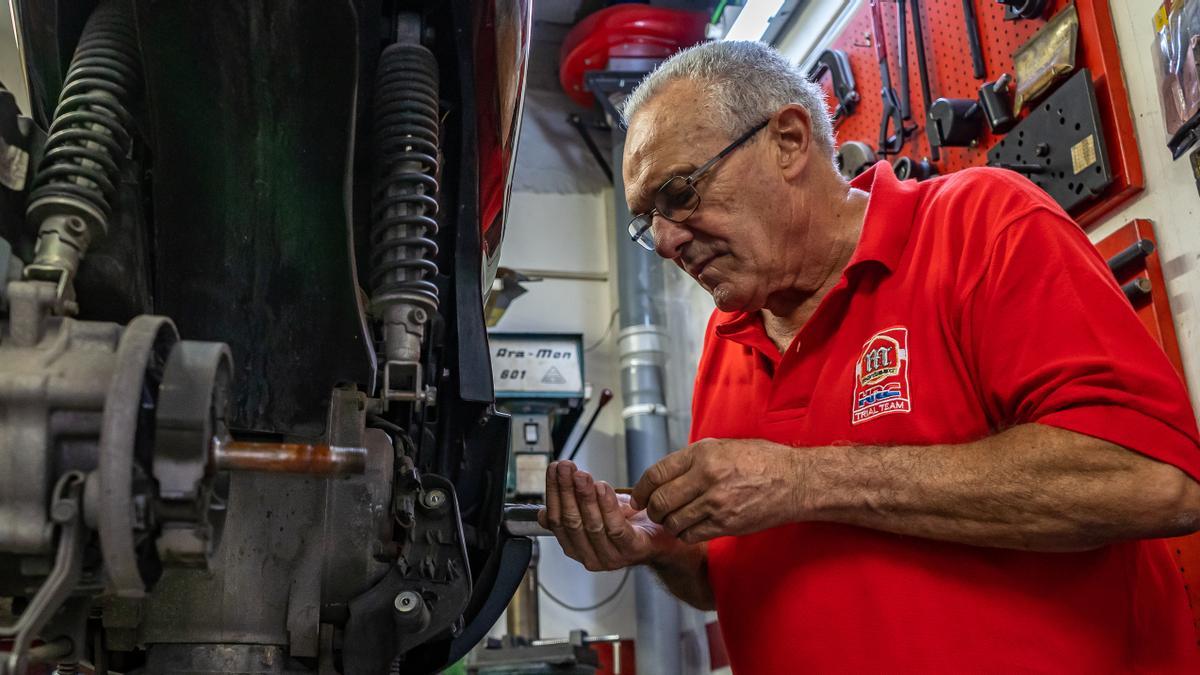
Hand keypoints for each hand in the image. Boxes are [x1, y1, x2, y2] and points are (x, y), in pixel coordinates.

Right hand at [538, 460, 677, 570]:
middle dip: (566, 490)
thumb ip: (570, 513)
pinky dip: (607, 505)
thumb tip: (542, 511)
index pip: (556, 521)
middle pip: (572, 521)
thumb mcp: (594, 515)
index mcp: (576, 548)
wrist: (664, 535)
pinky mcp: (632, 550)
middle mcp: (590, 556)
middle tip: (565, 467)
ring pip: (591, 524)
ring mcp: (611, 557)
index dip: (553, 493)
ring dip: (584, 496)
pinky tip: (602, 487)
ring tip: (581, 474)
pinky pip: (615, 527)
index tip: (553, 469)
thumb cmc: (629, 524)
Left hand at [630, 438, 803, 543]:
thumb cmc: (761, 460)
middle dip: (652, 510)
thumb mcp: (722, 447)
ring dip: (668, 524)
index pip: (656, 474)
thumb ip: (691, 460)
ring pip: (673, 522)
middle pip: (660, 502)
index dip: (640, 489)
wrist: (796, 481)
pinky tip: (691, 527)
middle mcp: (707, 477)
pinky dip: (685, 533)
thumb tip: (663, 476)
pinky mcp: (727, 524)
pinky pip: (692, 534)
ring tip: (674, 519)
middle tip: (655, 511)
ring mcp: (717, 503)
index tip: (637, 497)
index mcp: (702, 454)